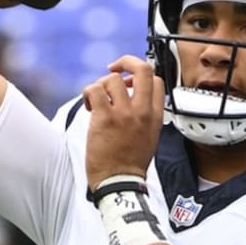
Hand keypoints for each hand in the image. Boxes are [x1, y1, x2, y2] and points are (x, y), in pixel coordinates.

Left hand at [84, 55, 165, 189]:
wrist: (120, 182)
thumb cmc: (130, 164)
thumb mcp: (150, 137)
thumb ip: (145, 116)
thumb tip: (131, 97)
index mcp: (155, 116)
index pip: (157, 80)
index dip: (140, 75)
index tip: (129, 80)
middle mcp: (142, 111)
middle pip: (142, 70)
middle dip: (126, 62)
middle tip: (115, 68)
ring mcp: (124, 114)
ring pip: (112, 79)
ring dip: (101, 84)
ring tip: (98, 99)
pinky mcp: (104, 118)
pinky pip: (94, 90)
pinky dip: (88, 94)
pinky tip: (90, 106)